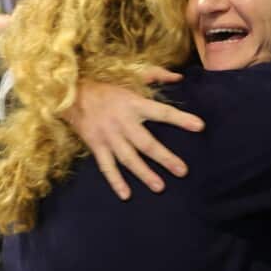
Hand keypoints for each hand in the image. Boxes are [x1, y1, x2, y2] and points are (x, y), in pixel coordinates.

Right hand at [64, 70, 204, 199]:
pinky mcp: (96, 146)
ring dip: (144, 174)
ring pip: (129, 159)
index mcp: (134, 104)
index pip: (162, 112)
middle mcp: (123, 122)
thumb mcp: (131, 76)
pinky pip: (107, 167)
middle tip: (182, 171)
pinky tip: (126, 194)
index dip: (181, 119)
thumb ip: (156, 75)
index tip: (199, 127)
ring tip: (159, 187)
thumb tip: (179, 77)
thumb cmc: (106, 87)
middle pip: (147, 143)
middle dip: (165, 158)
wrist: (71, 94)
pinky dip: (115, 181)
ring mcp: (109, 136)